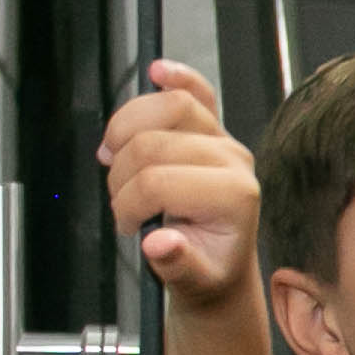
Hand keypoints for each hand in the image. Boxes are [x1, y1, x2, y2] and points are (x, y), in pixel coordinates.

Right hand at [99, 61, 259, 311]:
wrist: (222, 262)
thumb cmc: (208, 267)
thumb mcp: (193, 281)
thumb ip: (178, 264)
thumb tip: (160, 244)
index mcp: (234, 196)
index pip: (158, 182)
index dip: (128, 204)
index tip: (127, 225)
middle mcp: (233, 159)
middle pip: (152, 144)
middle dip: (121, 176)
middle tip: (123, 203)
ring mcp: (222, 138)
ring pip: (166, 106)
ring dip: (124, 133)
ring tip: (120, 165)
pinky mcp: (211, 126)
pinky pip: (196, 90)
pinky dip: (175, 77)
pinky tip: (158, 73)